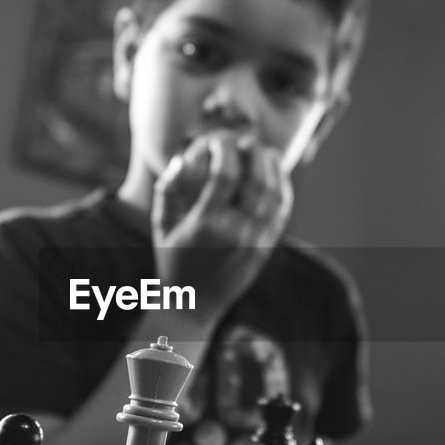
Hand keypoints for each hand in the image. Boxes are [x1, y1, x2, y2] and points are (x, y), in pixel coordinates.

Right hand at [152, 132, 292, 317]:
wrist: (195, 304)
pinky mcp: (266, 249)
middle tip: (247, 140)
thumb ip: (167, 190)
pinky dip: (282, 190)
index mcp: (206, 225)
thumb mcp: (161, 225)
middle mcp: (235, 233)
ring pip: (275, 195)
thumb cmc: (173, 260)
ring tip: (265, 152)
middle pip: (257, 181)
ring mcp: (255, 242)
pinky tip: (276, 177)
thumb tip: (179, 157)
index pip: (224, 176)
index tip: (218, 139)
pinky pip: (281, 213)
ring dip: (273, 168)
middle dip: (253, 154)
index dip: (224, 149)